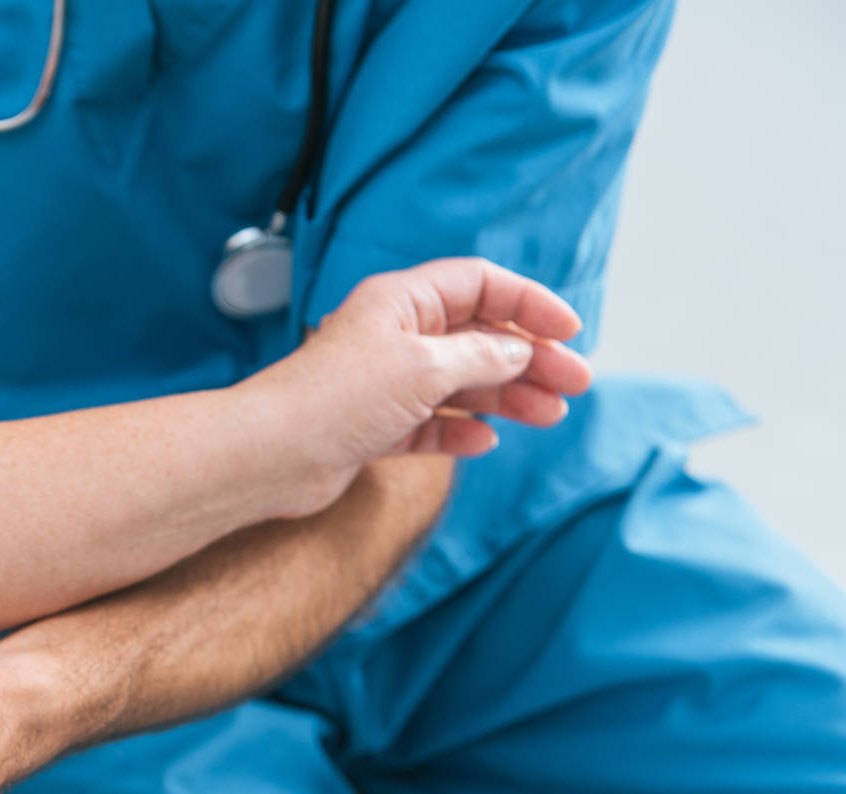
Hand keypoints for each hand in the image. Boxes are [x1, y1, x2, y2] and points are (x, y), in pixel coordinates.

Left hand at [250, 257, 593, 514]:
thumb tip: (519, 349)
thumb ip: (480, 354)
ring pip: (459, 383)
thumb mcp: (425, 367)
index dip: (529, 302)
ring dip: (506, 396)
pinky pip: (427, 425)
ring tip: (549, 416)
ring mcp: (382, 383)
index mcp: (401, 301)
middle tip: (576, 384)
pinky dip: (457, 431)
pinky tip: (484, 442)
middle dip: (530, 357)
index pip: (480, 284)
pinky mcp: (370, 428)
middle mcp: (392, 336)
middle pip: (477, 336)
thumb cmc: (337, 399)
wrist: (269, 456)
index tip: (570, 331)